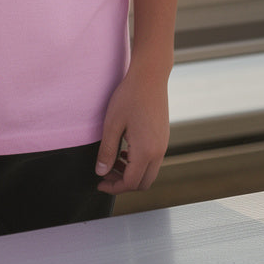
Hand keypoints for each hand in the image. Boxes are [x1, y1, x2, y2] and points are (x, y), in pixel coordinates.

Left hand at [95, 67, 169, 194]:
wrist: (150, 76)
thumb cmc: (129, 97)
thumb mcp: (112, 124)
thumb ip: (106, 151)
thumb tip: (101, 172)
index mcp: (146, 151)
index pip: (131, 183)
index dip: (114, 187)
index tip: (99, 182)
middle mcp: (159, 151)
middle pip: (143, 183)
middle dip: (123, 183)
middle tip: (106, 172)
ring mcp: (163, 144)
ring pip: (149, 172)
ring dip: (131, 173)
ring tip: (113, 160)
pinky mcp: (163, 137)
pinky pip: (153, 160)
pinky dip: (139, 163)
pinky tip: (125, 150)